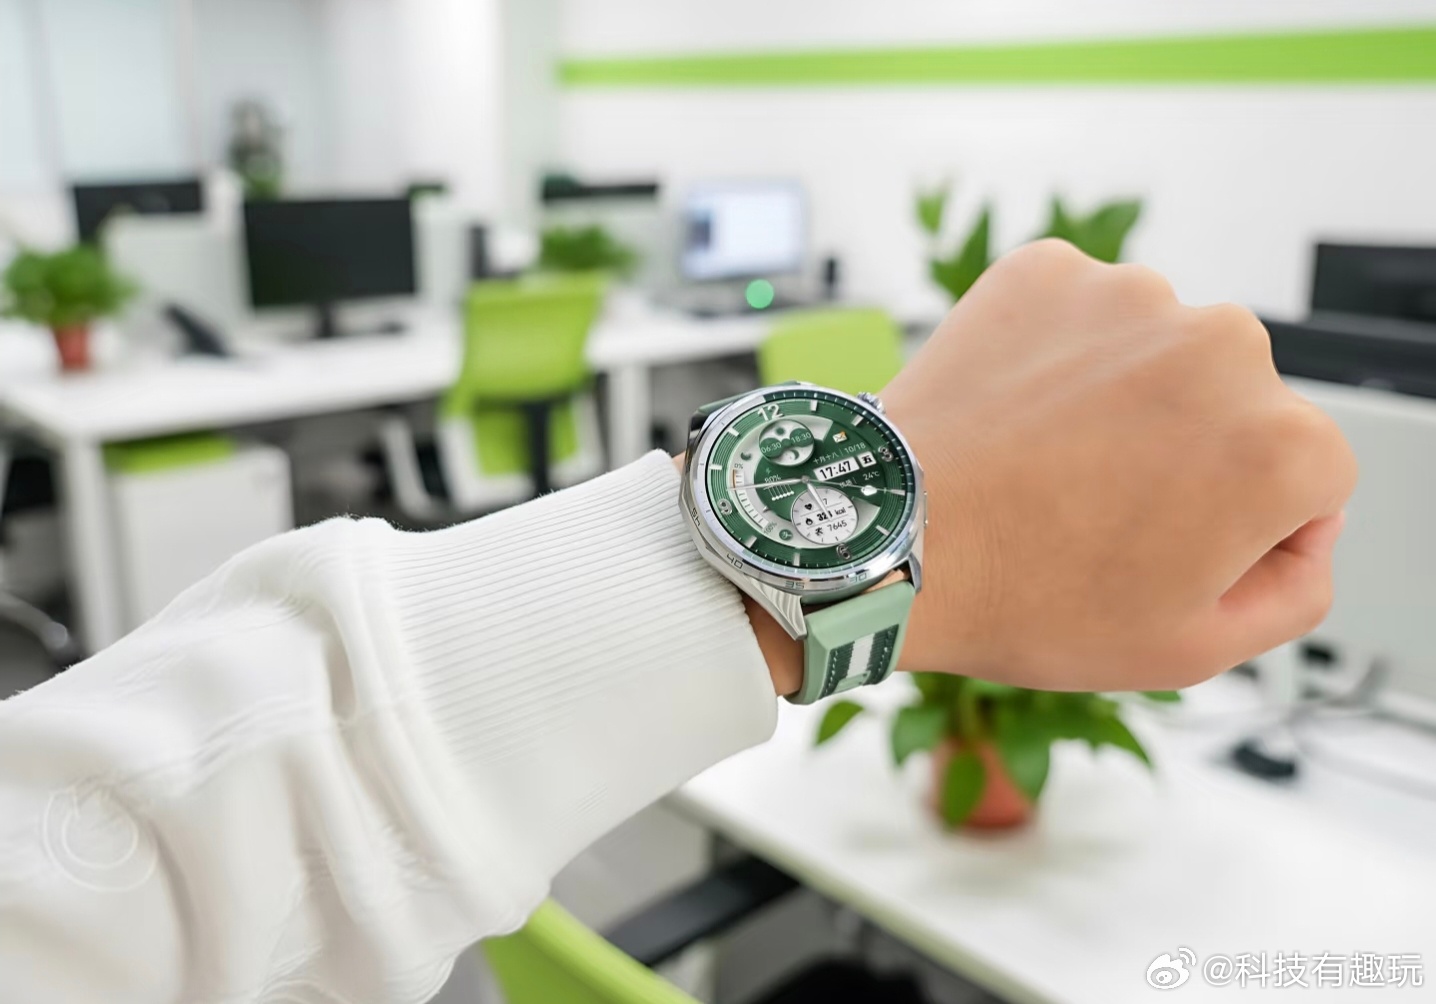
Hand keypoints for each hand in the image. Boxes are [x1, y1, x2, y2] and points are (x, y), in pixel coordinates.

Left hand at [877, 240, 1355, 691]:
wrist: (893, 538)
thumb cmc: (1029, 598)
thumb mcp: (1195, 649)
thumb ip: (1296, 590)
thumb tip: (1307, 531)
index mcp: (1280, 445)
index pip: (1311, 478)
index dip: (1245, 527)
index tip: (1171, 547)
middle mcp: (1223, 347)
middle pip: (1238, 405)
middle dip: (1190, 453)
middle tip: (1101, 509)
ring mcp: (1131, 297)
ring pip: (1160, 354)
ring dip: (1125, 399)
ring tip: (1050, 465)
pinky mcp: (1050, 272)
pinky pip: (1082, 317)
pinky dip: (1058, 356)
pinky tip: (1019, 416)